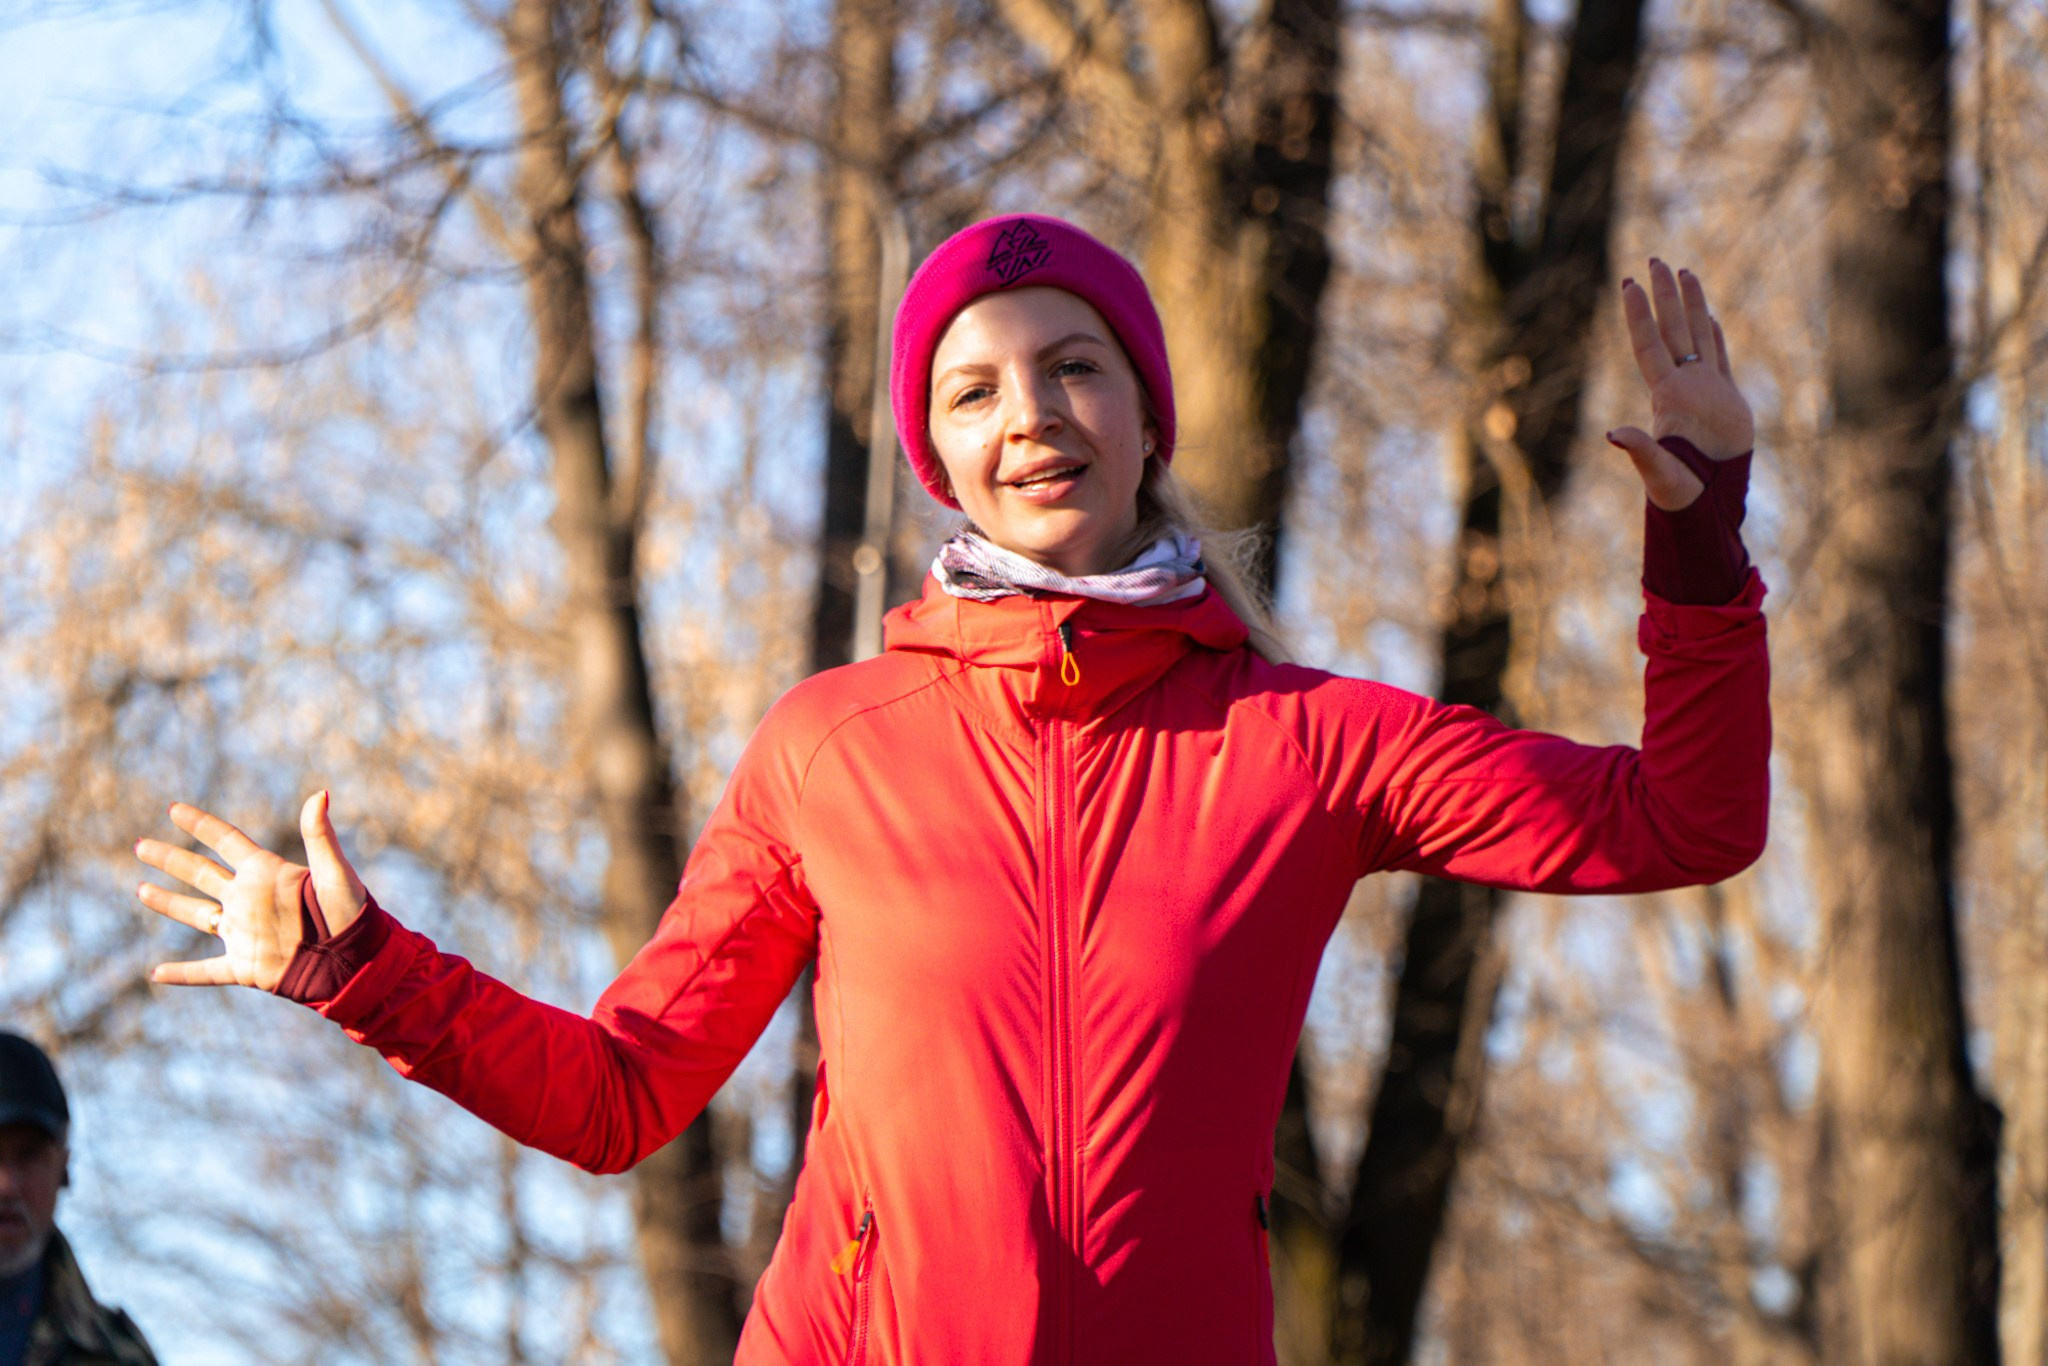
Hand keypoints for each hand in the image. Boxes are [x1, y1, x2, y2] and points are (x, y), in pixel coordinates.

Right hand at [135, 791, 367, 990]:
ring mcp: (244, 933)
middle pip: (200, 873)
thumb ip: (320, 836)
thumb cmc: (351, 913)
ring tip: (140, 890)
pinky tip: (155, 973)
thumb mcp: (334, 872)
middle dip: (170, 859)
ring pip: (196, 916)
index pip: (226, 841)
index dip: (200, 825)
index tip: (173, 809)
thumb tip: (320, 793)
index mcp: (266, 873)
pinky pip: (205, 972)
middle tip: (140, 845)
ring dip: (168, 903)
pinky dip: (181, 974)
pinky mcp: (245, 967)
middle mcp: (248, 900)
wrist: (355, 960)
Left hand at [1608, 258, 1755, 509]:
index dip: (1638, 315)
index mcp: (1666, 396)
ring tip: (1684, 272)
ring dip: (1690, 304)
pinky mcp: (1726, 398)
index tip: (1628, 284)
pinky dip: (1714, 334)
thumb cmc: (1682, 491)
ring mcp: (1704, 388)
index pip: (1649, 344)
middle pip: (1672, 328)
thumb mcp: (1659, 471)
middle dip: (1664, 295)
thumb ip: (1641, 451)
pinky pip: (1719, 356)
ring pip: (1697, 334)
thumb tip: (1614, 435)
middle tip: (1655, 260)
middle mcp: (1682, 385)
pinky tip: (1709, 315)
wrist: (1713, 500)